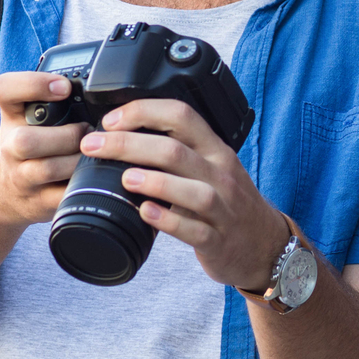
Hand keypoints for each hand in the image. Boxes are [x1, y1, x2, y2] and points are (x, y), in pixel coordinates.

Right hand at [0, 71, 87, 224]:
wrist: (4, 191)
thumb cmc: (30, 145)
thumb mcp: (32, 115)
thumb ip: (56, 97)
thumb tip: (101, 81)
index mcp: (12, 115)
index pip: (4, 89)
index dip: (33, 85)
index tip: (64, 87)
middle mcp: (11, 146)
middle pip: (25, 140)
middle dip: (66, 136)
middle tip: (88, 131)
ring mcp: (22, 176)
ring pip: (46, 169)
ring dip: (77, 161)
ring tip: (95, 154)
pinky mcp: (38, 202)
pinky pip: (62, 197)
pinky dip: (82, 186)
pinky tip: (94, 176)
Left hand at [80, 99, 284, 291]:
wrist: (264, 246)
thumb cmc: (228, 203)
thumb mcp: (212, 167)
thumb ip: (179, 151)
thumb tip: (123, 135)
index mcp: (215, 150)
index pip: (182, 116)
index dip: (143, 112)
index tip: (110, 120)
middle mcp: (221, 174)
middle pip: (176, 151)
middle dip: (129, 144)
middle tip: (93, 145)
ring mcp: (223, 209)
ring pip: (192, 190)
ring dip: (155, 182)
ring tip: (125, 178)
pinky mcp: (217, 241)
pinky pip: (194, 231)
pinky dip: (168, 221)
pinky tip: (146, 214)